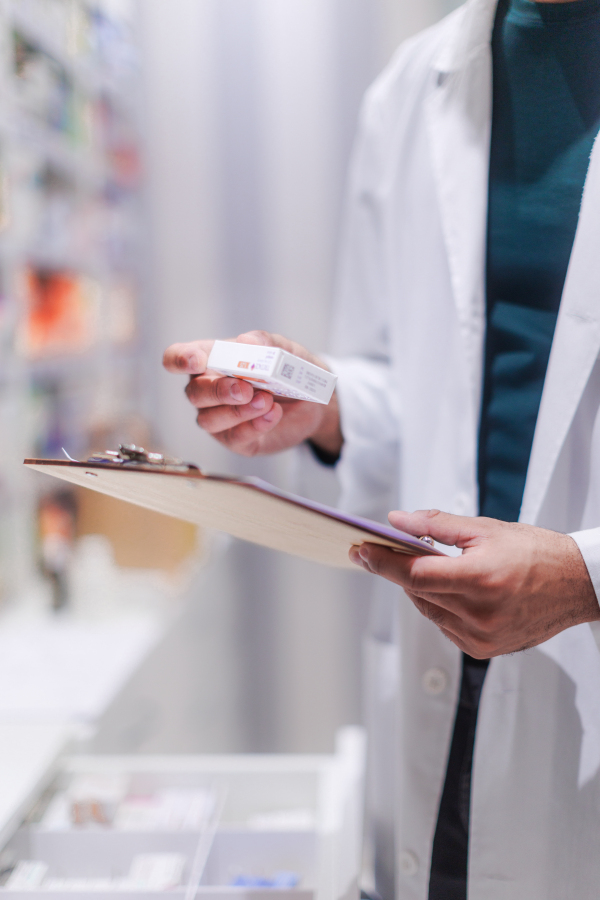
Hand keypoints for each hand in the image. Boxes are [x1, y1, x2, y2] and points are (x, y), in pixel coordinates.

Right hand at [162, 330, 342, 456]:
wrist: (313, 402)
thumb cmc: (289, 370)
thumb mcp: (286, 351)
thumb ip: (268, 342)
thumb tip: (247, 340)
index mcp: (211, 359)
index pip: (177, 357)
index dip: (179, 359)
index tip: (196, 361)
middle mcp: (208, 389)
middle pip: (194, 393)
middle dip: (218, 391)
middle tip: (245, 389)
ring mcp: (219, 416)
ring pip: (208, 420)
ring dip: (237, 412)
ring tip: (266, 401)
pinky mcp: (235, 439)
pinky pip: (234, 437)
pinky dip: (254, 426)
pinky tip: (272, 415)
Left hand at [349, 509, 599, 657]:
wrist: (577, 585)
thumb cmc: (537, 553)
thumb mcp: (486, 529)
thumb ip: (436, 525)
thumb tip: (397, 521)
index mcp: (480, 579)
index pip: (414, 573)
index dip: (382, 561)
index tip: (360, 550)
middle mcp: (479, 614)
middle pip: (416, 592)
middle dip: (398, 570)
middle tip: (385, 549)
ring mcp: (481, 636)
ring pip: (427, 610)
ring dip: (419, 589)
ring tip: (429, 566)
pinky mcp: (483, 649)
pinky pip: (444, 626)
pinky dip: (439, 607)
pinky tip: (451, 590)